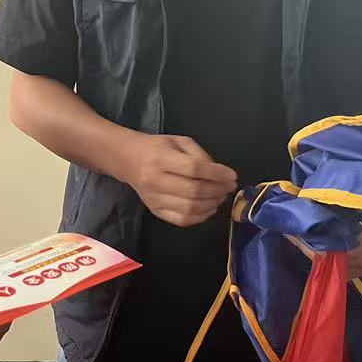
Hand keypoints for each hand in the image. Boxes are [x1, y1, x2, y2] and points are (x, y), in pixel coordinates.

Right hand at [119, 134, 238, 227]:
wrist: (128, 160)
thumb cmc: (157, 148)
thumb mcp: (179, 142)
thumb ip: (201, 156)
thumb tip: (221, 175)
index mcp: (160, 158)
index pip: (193, 169)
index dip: (216, 174)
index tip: (232, 176)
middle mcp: (155, 180)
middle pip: (193, 190)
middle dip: (218, 190)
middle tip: (229, 187)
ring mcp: (154, 199)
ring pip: (190, 208)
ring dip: (212, 204)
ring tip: (221, 196)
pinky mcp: (155, 211)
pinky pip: (182, 220)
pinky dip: (200, 217)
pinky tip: (209, 208)